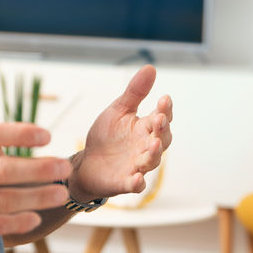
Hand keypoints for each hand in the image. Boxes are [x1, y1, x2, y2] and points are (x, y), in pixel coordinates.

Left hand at [72, 65, 172, 200]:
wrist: (87, 163)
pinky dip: (137, 183)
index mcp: (145, 128)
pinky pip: (134, 184)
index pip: (161, 118)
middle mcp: (146, 147)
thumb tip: (151, 67)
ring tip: (153, 143)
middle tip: (159, 118)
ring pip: (151, 160)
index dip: (165, 110)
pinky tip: (136, 178)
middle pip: (162, 139)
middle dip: (162, 129)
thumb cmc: (107, 136)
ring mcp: (137, 166)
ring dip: (154, 153)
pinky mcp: (124, 182)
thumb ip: (135, 92)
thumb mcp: (119, 110)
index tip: (164, 98)